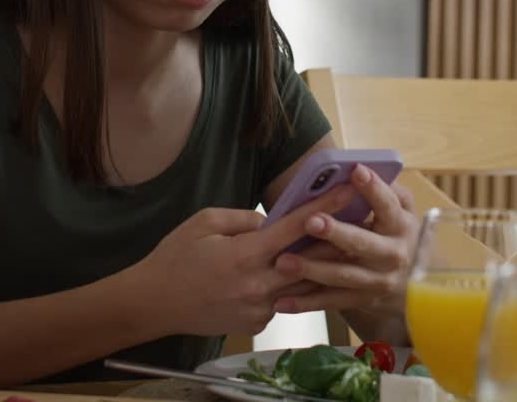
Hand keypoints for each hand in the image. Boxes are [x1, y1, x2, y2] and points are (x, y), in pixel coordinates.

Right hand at [134, 185, 357, 337]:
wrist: (153, 304)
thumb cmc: (174, 258)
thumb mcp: (203, 223)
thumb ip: (243, 219)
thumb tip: (271, 222)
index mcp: (244, 255)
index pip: (294, 228)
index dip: (325, 208)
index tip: (348, 192)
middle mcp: (257, 286)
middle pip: (310, 262)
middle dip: (338, 239)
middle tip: (364, 221)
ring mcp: (259, 310)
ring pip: (302, 286)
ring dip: (324, 267)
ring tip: (346, 247)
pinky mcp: (256, 324)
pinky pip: (282, 301)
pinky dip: (290, 287)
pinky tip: (300, 274)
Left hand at [272, 165, 418, 316]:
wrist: (413, 283)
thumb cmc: (395, 233)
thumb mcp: (401, 210)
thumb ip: (385, 190)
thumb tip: (360, 169)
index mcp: (401, 225)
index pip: (388, 204)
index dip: (373, 188)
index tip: (356, 170)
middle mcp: (393, 255)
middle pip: (363, 243)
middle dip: (336, 233)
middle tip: (310, 221)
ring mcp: (378, 281)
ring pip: (343, 275)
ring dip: (312, 270)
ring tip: (283, 262)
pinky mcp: (362, 301)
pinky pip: (331, 302)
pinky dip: (305, 304)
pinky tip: (280, 302)